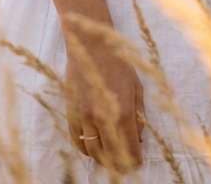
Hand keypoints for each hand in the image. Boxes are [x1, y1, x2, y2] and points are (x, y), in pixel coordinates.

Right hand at [66, 46, 144, 170]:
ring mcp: (84, 118)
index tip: (138, 163)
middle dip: (119, 163)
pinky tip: (93, 147)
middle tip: (125, 164)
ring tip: (110, 157)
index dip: (135, 160)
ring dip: (102, 158)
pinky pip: (77, 141)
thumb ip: (139, 115)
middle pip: (109, 155)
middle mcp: (102, 119)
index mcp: (122, 112)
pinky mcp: (71, 114)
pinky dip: (86, 149)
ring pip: (92, 152)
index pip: (130, 149)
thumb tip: (139, 138)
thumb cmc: (118, 63)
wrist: (91, 46)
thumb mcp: (137, 87)